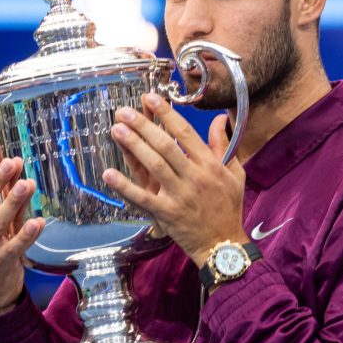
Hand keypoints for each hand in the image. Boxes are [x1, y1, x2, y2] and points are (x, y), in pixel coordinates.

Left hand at [101, 93, 248, 266]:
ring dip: (133, 146)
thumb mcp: (234, 173)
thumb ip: (223, 145)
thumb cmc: (227, 207)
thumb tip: (220, 118)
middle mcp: (194, 177)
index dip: (167, 114)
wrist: (223, 244)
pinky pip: (142, 197)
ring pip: (153, 166)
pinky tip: (108, 173)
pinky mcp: (166, 213)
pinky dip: (124, 185)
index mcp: (210, 165)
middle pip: (166, 146)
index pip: (186, 133)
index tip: (151, 98)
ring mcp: (179, 195)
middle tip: (125, 111)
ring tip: (116, 129)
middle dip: (144, 126)